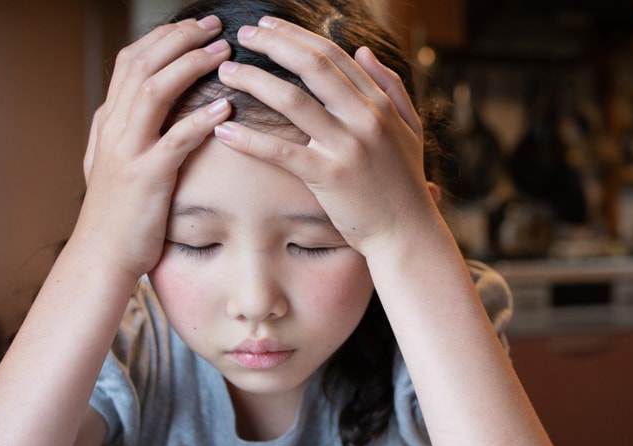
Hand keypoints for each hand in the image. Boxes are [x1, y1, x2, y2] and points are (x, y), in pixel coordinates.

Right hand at [78, 15, 231, 278]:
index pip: (130, 61)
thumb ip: (119, 132)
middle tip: (215, 25)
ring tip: (223, 53)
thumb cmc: (115, 215)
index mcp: (109, 122)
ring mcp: (127, 152)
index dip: (163, 38)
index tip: (194, 26)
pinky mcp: (146, 178)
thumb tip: (128, 106)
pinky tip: (226, 107)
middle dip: (180, 38)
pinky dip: (200, 119)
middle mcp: (114, 130)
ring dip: (190, 66)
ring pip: (154, 91)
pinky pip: (175, 140)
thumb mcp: (109, 163)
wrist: (100, 256)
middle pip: (142, 64)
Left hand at [212, 17, 439, 255]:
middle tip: (242, 33)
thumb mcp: (409, 127)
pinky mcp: (328, 176)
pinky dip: (249, 140)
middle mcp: (364, 118)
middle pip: (312, 65)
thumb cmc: (405, 183)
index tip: (269, 26)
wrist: (408, 233)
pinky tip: (223, 130)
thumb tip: (362, 51)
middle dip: (273, 43)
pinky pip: (281, 151)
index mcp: (380, 103)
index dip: (296, 35)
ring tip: (227, 71)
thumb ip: (390, 86)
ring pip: (292, 100)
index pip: (333, 54)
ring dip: (253, 81)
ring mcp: (346, 146)